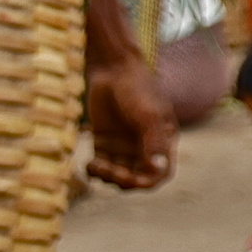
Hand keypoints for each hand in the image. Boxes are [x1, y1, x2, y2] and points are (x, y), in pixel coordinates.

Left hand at [86, 54, 176, 188]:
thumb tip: (157, 170)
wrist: (112, 70)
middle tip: (109, 170)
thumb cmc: (137, 89)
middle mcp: (145, 147)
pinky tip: (88, 164)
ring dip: (107, 177)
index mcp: (163, 141)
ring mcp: (124, 146)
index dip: (149, 181)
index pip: (161, 173)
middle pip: (138, 178)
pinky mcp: (104, 144)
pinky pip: (102, 167)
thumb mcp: (149, 115)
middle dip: (124, 180)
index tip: (133, 179)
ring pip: (118, 176)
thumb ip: (154, 143)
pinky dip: (95, 171)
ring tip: (96, 165)